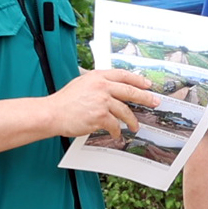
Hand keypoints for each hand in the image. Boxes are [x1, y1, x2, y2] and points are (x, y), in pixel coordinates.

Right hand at [38, 66, 170, 146]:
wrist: (52, 113)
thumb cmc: (64, 101)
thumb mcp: (81, 83)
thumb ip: (97, 84)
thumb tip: (113, 89)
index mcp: (98, 76)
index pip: (123, 75)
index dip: (138, 80)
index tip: (147, 85)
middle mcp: (101, 86)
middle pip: (130, 91)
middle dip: (145, 98)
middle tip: (154, 102)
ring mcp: (102, 101)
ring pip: (124, 110)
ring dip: (132, 120)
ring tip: (136, 126)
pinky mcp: (100, 116)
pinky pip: (114, 124)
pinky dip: (117, 130)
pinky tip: (117, 133)